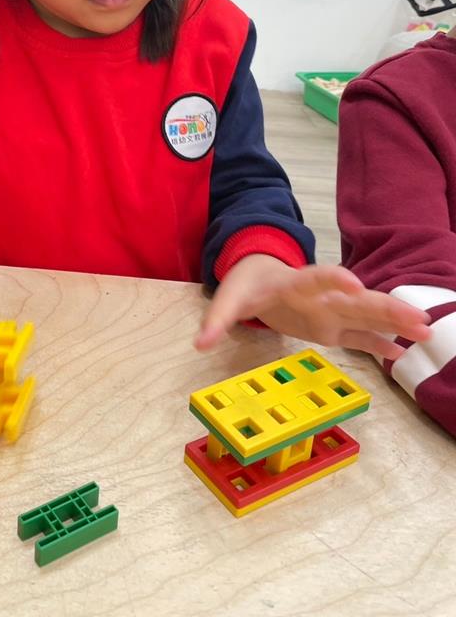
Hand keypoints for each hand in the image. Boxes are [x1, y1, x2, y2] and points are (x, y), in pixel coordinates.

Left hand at [194, 254, 430, 360]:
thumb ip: (218, 319)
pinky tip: (405, 351)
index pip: (316, 277)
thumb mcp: (228, 298)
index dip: (334, 278)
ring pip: (368, 316)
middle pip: (357, 299)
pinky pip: (362, 336)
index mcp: (295, 282)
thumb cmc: (247, 285)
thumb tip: (200, 343)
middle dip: (386, 306)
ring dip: (396, 322)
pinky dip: (381, 344)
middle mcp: (321, 295)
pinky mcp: (334, 327)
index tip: (354, 282)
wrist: (260, 276)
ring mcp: (332, 311)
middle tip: (418, 316)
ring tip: (426, 330)